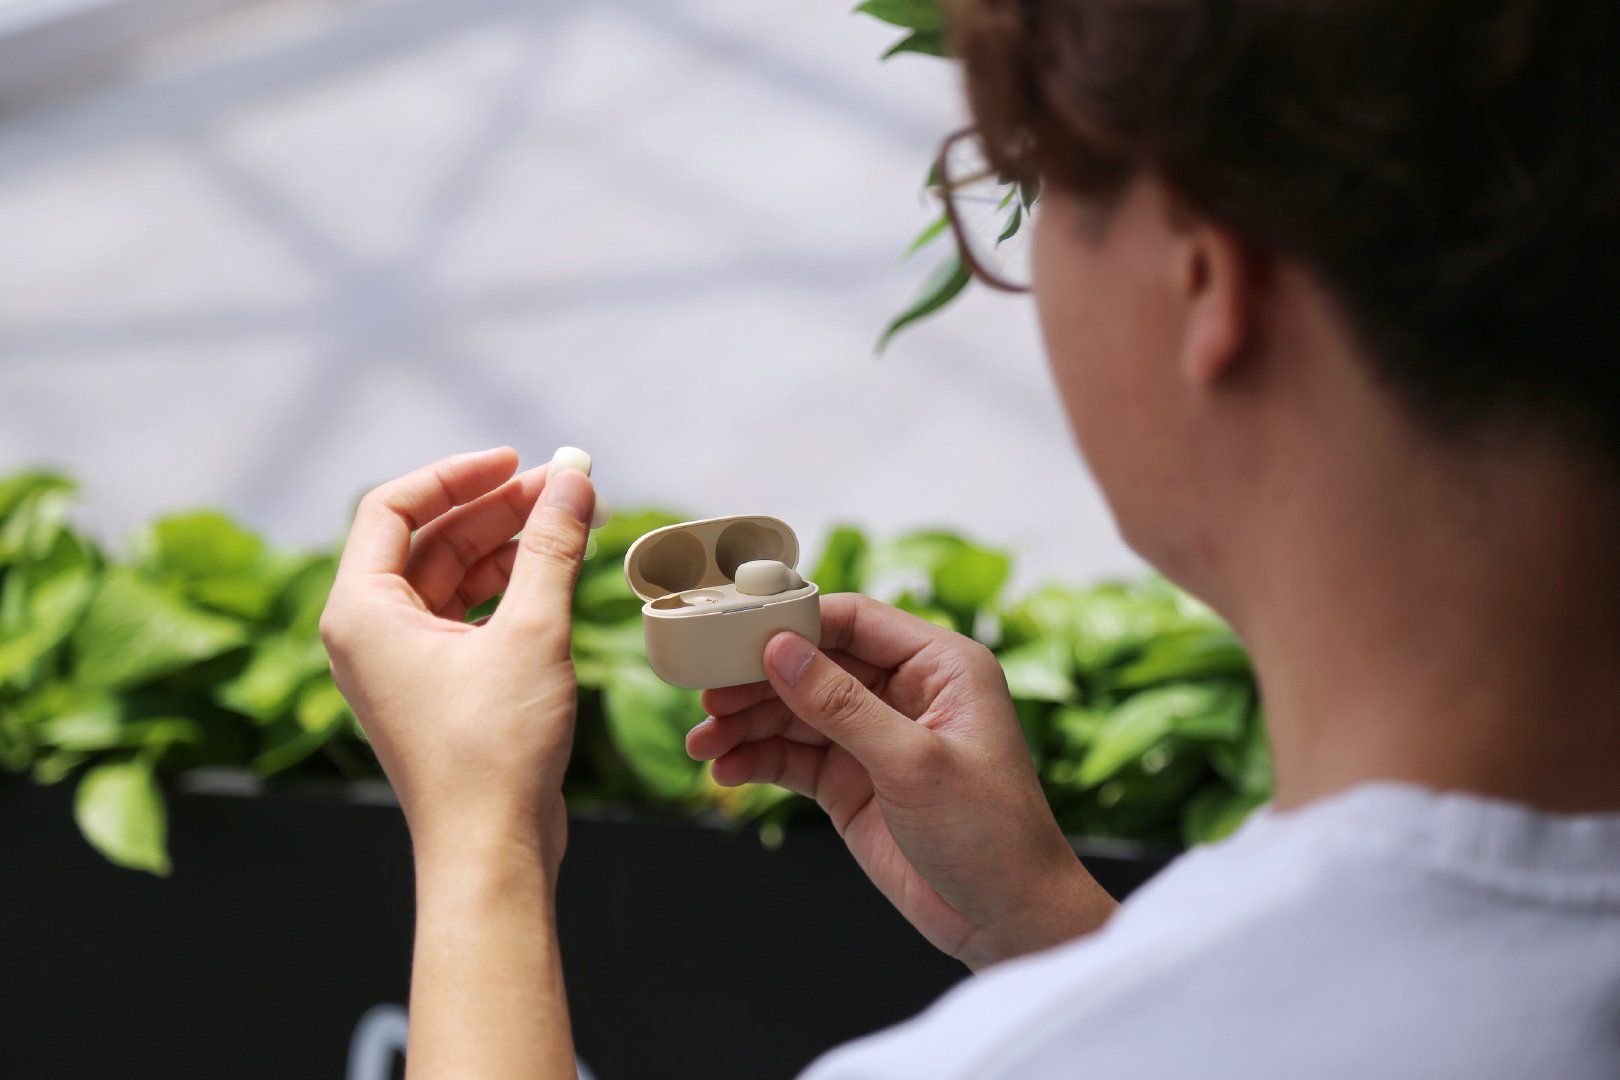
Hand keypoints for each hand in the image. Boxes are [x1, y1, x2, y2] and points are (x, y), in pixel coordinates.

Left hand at [320, 447, 596, 873]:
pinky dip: (508, 589)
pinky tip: (554, 576)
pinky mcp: (435, 688)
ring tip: (570, 525)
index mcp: (361, 612)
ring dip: (507, 546)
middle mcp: (369, 633)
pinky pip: (465, 615)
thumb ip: (551, 547)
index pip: (394, 507)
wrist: (491, 850)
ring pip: (450, 577)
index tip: (516, 461)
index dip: (457, 475)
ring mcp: (400, 664)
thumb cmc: (494, 751)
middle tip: (562, 489)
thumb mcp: (530, 632)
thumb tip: (572, 480)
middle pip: (427, 540)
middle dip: (495, 509)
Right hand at [689, 595, 1116, 970]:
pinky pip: (794, 758)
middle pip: (815, 664)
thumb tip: (781, 651)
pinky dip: (758, 761)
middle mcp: (906, 692)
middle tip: (709, 697)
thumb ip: (842, 705)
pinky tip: (726, 770)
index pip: (855, 621)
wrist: (1007, 920)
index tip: (738, 635)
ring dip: (747, 724)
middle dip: (758, 680)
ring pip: (796, 712)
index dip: (795, 624)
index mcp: (941, 666)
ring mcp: (875, 738)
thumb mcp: (913, 762)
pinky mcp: (853, 782)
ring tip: (704, 742)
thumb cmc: (992, 834)